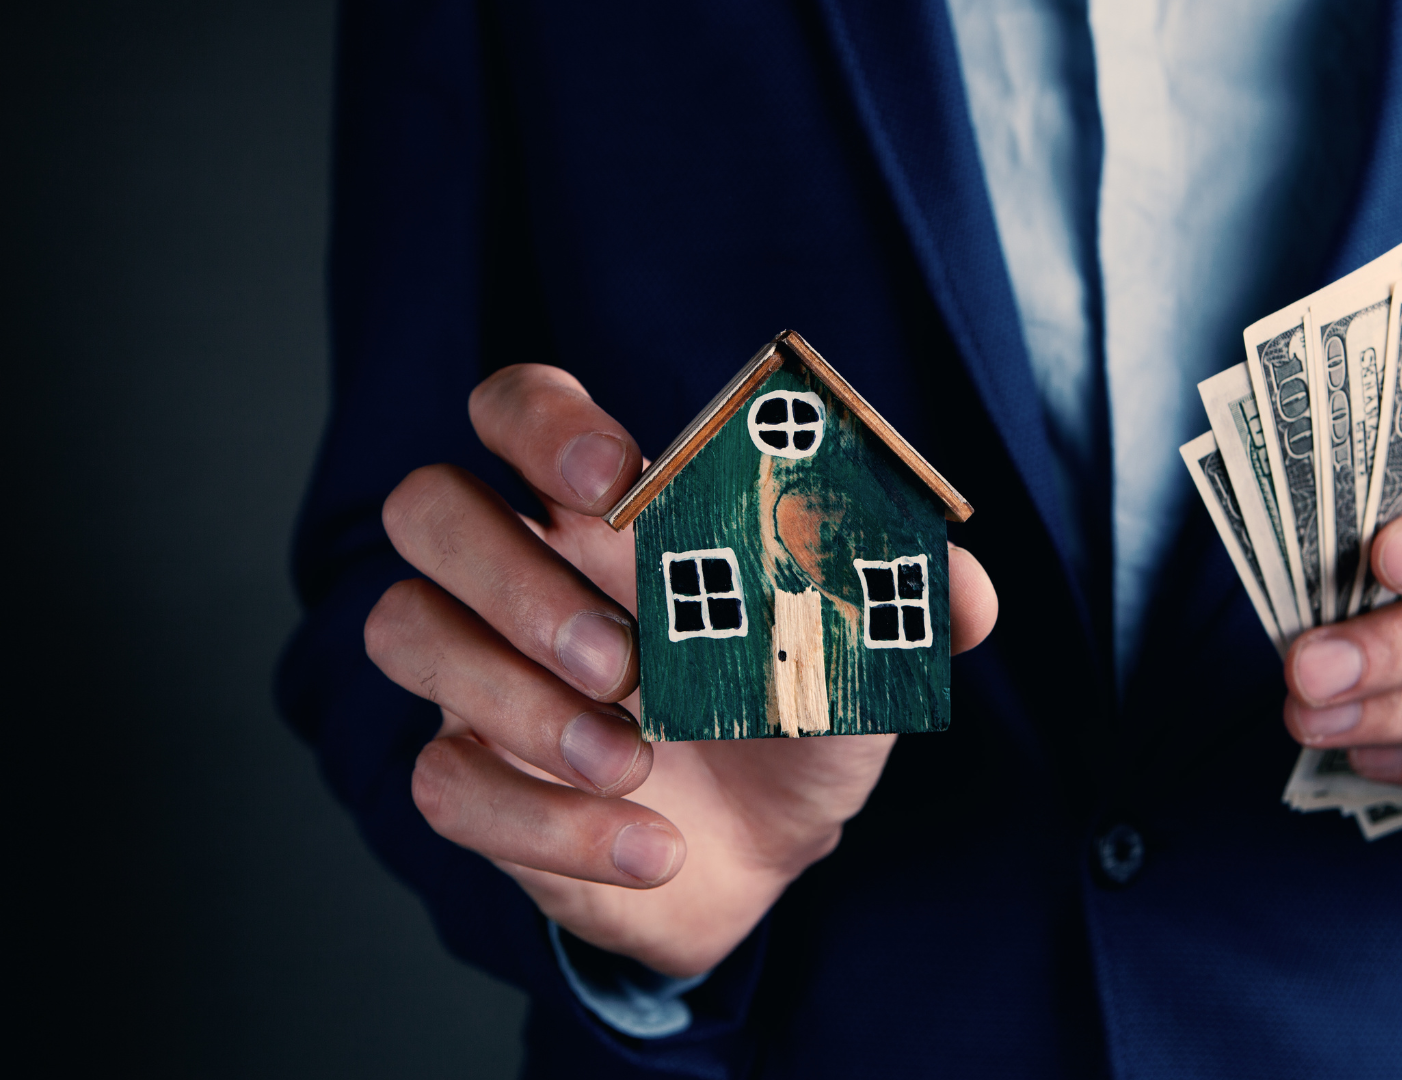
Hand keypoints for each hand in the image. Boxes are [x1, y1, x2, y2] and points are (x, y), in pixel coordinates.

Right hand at [364, 365, 998, 976]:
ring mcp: (479, 672)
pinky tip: (653, 845)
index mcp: (604, 508)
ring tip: (639, 759)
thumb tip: (962, 588)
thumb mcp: (867, 649)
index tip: (614, 475)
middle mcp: (521, 573)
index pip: (517, 408)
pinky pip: (442, 784)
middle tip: (627, 657)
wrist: (769, 845)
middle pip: (427, 508)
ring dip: (517, 699)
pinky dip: (548, 825)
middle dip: (513, 574)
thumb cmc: (800, 706)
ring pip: (404, 632)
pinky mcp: (475, 778)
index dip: (541, 422)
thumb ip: (908, 602)